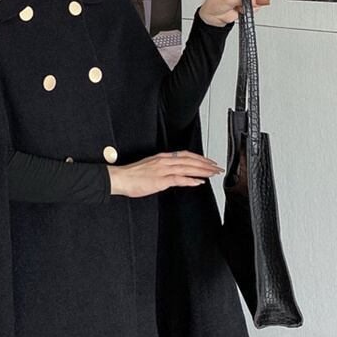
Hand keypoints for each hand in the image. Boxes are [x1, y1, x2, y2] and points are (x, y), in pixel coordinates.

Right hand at [108, 150, 223, 197]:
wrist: (120, 178)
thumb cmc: (131, 175)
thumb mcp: (149, 168)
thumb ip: (162, 169)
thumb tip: (172, 173)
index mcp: (162, 158)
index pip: (185, 155)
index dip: (199, 158)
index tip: (208, 161)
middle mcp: (164, 161)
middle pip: (190, 160)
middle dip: (205, 164)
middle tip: (217, 168)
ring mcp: (163, 170)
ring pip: (187, 168)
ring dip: (202, 171)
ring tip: (212, 174)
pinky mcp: (160, 180)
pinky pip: (179, 179)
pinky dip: (190, 180)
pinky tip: (198, 182)